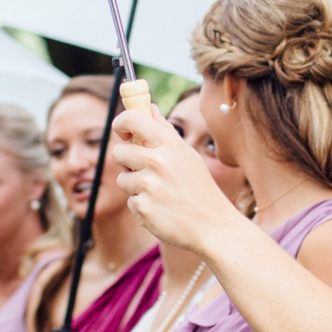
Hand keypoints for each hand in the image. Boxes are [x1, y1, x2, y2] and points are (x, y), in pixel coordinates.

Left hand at [112, 107, 248, 256]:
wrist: (212, 225)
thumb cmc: (199, 188)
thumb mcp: (187, 154)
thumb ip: (164, 131)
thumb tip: (149, 106)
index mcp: (169, 144)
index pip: (132, 120)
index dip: (121, 123)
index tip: (123, 133)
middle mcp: (157, 162)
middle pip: (118, 152)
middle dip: (126, 161)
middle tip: (144, 170)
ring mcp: (149, 186)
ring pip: (122, 179)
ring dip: (134, 187)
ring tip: (159, 193)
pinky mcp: (142, 207)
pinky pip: (130, 201)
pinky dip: (142, 206)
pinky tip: (161, 209)